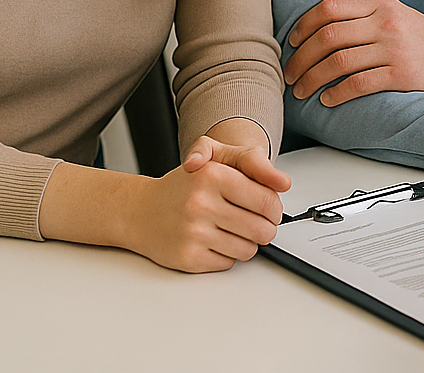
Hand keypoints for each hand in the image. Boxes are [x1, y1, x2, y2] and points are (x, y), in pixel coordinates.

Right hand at [129, 135, 289, 272]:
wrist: (139, 210)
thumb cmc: (183, 186)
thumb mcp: (216, 159)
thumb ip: (253, 164)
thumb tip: (283, 182)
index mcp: (212, 175)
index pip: (267, 201)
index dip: (275, 209)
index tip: (271, 210)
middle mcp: (201, 203)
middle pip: (262, 230)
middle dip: (265, 229)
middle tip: (257, 223)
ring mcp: (193, 233)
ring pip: (248, 250)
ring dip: (247, 243)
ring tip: (232, 231)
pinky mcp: (188, 258)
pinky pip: (228, 263)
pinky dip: (227, 255)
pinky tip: (213, 241)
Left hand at [283, 0, 423, 104]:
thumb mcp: (398, 16)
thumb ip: (367, 16)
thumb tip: (324, 27)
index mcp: (382, 4)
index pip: (330, 8)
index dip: (304, 26)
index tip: (292, 43)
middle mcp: (386, 22)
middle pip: (328, 36)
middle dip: (301, 58)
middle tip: (289, 74)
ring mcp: (395, 48)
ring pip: (337, 61)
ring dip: (312, 78)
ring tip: (302, 91)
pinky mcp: (401, 74)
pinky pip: (358, 83)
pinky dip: (337, 93)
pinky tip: (328, 99)